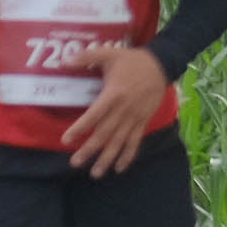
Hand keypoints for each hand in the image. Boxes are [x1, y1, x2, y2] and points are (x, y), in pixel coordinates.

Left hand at [63, 45, 172, 175]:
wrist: (161, 65)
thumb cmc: (132, 60)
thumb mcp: (109, 53)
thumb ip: (86, 57)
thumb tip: (64, 62)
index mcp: (113, 94)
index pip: (94, 115)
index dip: (80, 128)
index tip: (66, 140)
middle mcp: (124, 110)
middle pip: (105, 134)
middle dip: (89, 150)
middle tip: (75, 163)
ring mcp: (135, 118)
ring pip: (119, 142)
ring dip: (107, 159)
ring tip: (95, 173)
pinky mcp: (143, 121)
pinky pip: (135, 142)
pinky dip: (127, 156)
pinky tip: (118, 168)